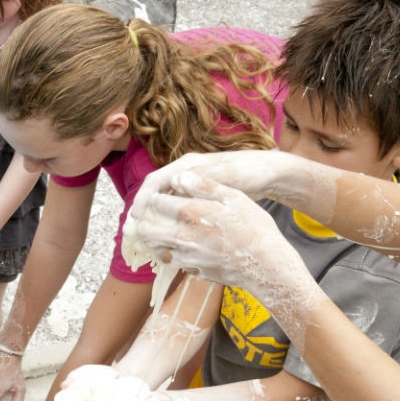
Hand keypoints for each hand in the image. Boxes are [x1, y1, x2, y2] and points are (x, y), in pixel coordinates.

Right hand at [130, 150, 304, 222]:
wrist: (267, 172)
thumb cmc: (248, 171)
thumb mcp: (226, 176)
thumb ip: (202, 179)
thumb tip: (176, 182)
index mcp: (187, 165)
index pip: (155, 181)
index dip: (143, 199)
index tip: (137, 217)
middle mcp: (184, 173)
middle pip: (154, 191)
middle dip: (142, 211)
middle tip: (132, 231)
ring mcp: (190, 183)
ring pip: (162, 200)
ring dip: (153, 217)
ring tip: (145, 235)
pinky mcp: (197, 194)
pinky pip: (174, 206)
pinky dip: (167, 218)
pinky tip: (167, 233)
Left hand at [132, 173, 303, 284]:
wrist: (266, 264)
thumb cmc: (253, 227)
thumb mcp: (233, 197)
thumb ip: (203, 186)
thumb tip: (178, 178)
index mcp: (190, 213)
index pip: (157, 202)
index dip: (155, 198)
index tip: (158, 198)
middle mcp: (182, 236)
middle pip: (147, 230)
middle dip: (144, 223)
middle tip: (148, 219)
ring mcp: (186, 256)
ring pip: (156, 248)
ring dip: (154, 241)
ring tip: (160, 233)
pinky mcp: (192, 271)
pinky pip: (173, 261)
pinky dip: (171, 254)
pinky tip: (181, 248)